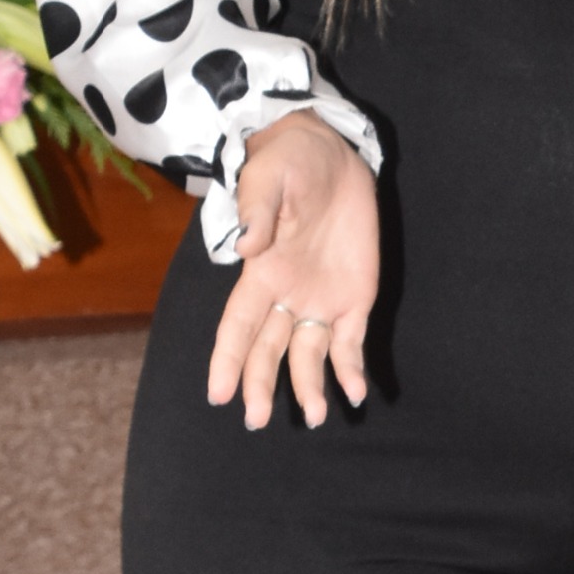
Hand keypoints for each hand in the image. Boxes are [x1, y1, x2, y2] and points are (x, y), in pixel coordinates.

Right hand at [207, 111, 379, 430]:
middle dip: (261, 385)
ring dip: (309, 386)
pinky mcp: (355, 296)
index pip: (238, 325)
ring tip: (317, 416)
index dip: (227, 359)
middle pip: (268, 349)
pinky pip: (350, 340)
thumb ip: (259, 211)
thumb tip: (247, 246)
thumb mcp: (269, 177)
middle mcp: (286, 295)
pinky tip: (354, 393)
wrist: (331, 153)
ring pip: (308, 354)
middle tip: (258, 420)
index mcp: (260, 273)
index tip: (218, 394)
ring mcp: (321, 299)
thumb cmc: (289, 162)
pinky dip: (351, 367)